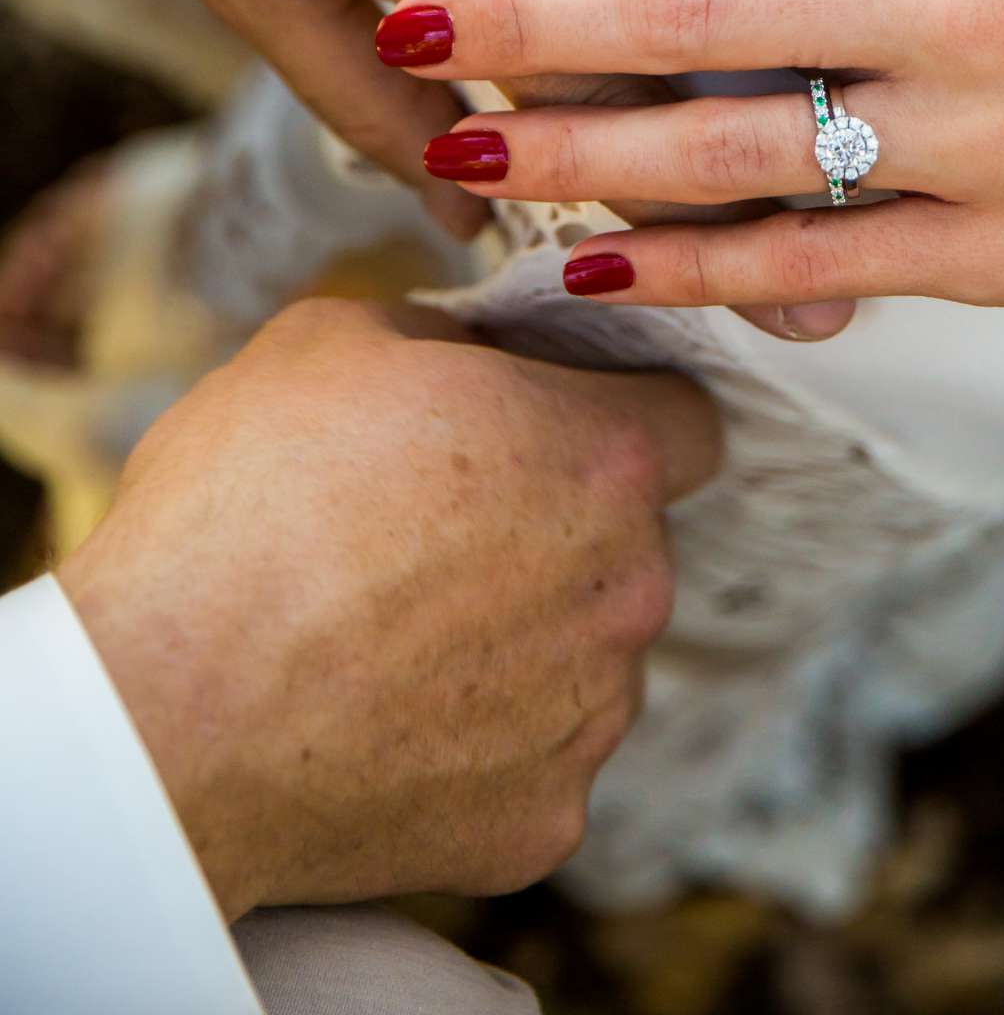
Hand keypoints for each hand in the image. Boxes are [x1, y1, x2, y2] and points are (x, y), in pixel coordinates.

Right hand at [58, 297, 719, 916]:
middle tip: (436, 534)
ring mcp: (594, 715)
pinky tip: (386, 721)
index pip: (684, 421)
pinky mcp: (544, 823)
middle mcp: (632, 585)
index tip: (549, 429)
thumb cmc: (245, 504)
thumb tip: (476, 351)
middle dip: (556, 531)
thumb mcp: (334, 339)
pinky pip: (534, 762)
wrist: (164, 710)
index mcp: (603, 455)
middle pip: (630, 543)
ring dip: (524, 640)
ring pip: (589, 655)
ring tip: (391, 634)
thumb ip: (447, 335)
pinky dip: (477, 747)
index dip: (616, 414)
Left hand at [377, 0, 1003, 315]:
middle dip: (531, 16)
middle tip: (403, 18)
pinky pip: (830, 261)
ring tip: (457, 148)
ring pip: (741, 147)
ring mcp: (983, 135)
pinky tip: (602, 260)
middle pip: (698, 9)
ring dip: (582, 147)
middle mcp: (959, 4)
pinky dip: (705, 267)